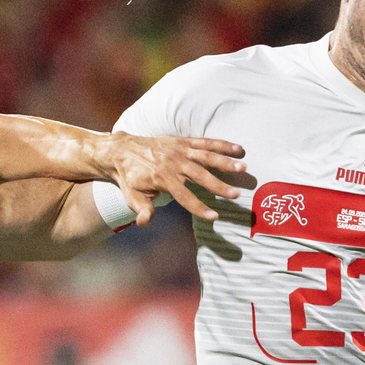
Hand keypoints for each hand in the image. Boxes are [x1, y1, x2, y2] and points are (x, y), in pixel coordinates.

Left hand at [101, 133, 246, 224]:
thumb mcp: (131, 196)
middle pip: (200, 176)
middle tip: (236, 194)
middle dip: (219, 186)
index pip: (184, 196)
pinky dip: (222, 145)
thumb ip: (141, 209)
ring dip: (225, 162)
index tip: (215, 216)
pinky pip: (205, 142)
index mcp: (162, 178)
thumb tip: (144, 222)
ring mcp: (179, 150)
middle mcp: (173, 162)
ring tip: (243, 168)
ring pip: (206, 156)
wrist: (121, 150)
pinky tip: (238, 149)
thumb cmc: (129, 178)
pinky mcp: (183, 141)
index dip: (199, 207)